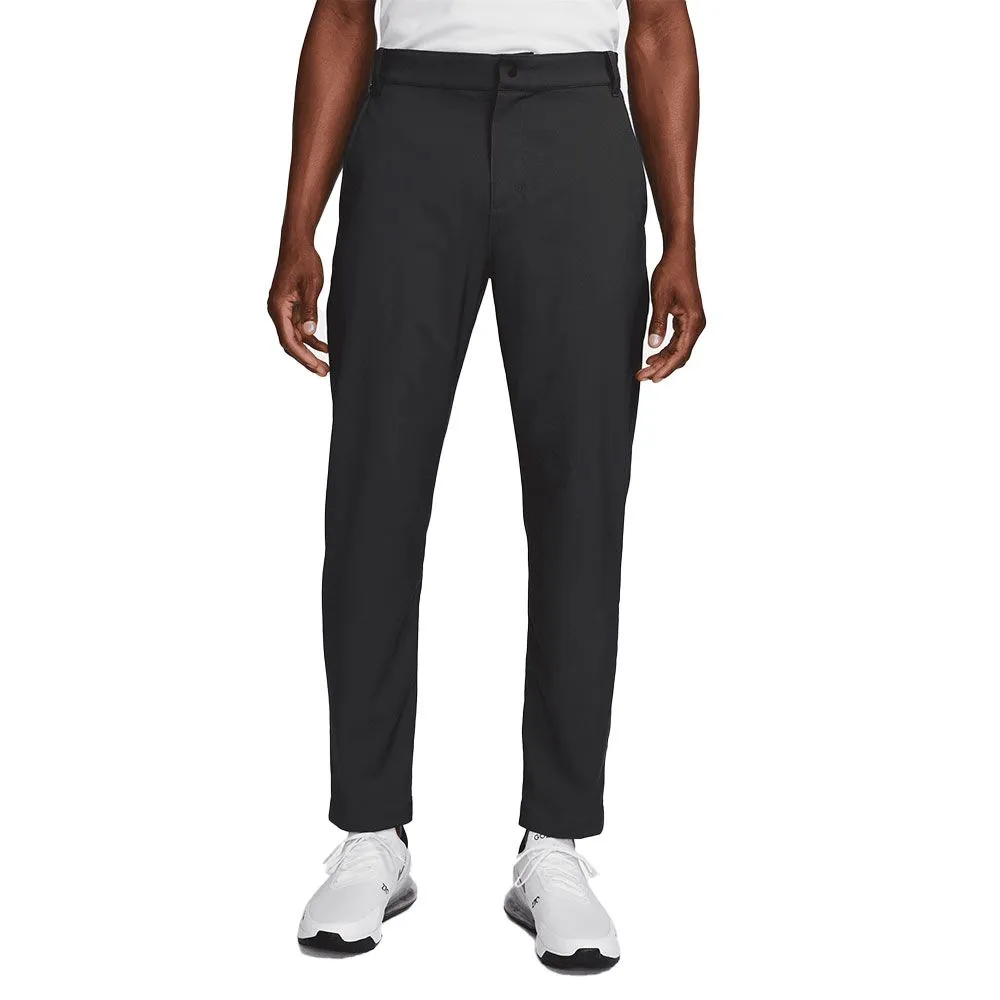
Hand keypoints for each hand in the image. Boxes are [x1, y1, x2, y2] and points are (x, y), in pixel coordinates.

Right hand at [267, 243, 329, 375]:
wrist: (297, 243)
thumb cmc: (303, 260)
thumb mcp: (311, 285)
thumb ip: (310, 310)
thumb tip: (309, 333)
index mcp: (278, 307)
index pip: (288, 339)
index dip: (303, 356)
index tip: (317, 367)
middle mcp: (277, 311)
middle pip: (290, 342)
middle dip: (306, 359)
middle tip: (324, 372)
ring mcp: (283, 310)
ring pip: (295, 337)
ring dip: (310, 351)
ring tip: (326, 365)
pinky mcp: (290, 307)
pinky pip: (299, 328)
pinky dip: (311, 338)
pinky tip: (325, 347)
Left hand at [636, 247, 706, 382]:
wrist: (679, 255)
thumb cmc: (672, 272)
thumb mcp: (661, 298)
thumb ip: (658, 323)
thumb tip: (653, 345)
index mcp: (694, 321)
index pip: (680, 353)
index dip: (665, 368)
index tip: (652, 378)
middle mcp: (696, 324)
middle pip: (679, 355)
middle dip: (661, 367)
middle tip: (642, 376)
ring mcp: (692, 322)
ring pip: (678, 349)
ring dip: (662, 360)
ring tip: (645, 369)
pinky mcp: (686, 319)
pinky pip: (677, 341)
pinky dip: (665, 350)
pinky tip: (653, 355)